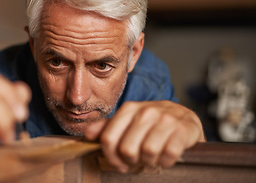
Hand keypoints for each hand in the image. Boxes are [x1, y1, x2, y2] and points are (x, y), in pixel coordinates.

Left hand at [85, 101, 204, 171]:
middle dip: (131, 161)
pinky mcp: (183, 130)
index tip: (118, 163)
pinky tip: (166, 156)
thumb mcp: (128, 121)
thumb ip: (108, 127)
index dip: (110, 157)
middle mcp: (146, 111)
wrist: (184, 116)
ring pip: (148, 153)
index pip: (108, 138)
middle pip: (127, 149)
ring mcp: (166, 119)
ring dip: (149, 162)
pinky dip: (166, 161)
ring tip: (152, 157)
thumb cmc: (152, 122)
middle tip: (137, 160)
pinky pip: (168, 155)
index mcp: (129, 109)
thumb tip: (88, 133)